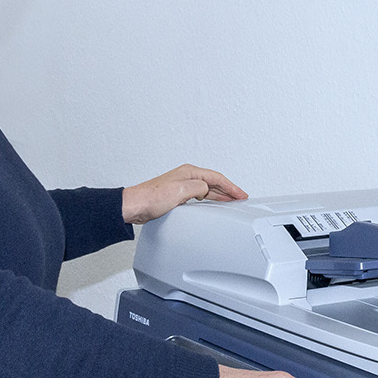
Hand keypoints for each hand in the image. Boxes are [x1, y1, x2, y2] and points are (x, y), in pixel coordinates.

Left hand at [122, 164, 246, 224]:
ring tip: (231, 201)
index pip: (217, 178)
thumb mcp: (180, 191)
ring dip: (220, 195)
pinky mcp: (177, 195)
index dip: (231, 186)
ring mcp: (182, 186)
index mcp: (189, 172)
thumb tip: (206, 189)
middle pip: (214, 182)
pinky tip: (211, 204)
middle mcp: (186, 177)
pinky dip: (209, 199)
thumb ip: (198, 188)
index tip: (241, 194)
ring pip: (207, 189)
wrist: (136, 205)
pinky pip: (200, 196)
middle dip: (228, 190)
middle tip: (240, 198)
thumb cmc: (152, 197)